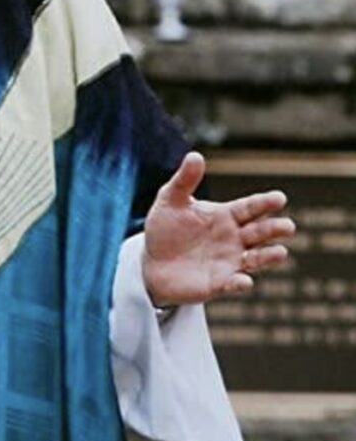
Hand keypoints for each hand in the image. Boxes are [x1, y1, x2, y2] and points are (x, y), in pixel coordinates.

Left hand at [142, 152, 294, 306]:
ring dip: (268, 257)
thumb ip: (184, 180)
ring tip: (280, 253)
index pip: (250, 207)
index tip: (280, 198)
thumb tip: (195, 155)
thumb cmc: (165, 227)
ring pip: (255, 259)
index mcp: (226, 215)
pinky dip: (240, 283)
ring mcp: (229, 262)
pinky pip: (233, 284)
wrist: (152, 262)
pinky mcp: (219, 284)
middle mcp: (234, 239)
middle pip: (259, 233)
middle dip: (274, 230)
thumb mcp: (171, 200)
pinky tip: (243, 281)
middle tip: (288, 226)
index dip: (264, 203)